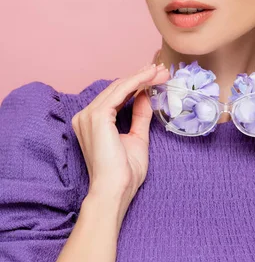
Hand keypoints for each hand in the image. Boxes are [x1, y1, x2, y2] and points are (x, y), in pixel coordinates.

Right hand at [71, 63, 169, 219]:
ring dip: (142, 77)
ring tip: (161, 71)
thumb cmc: (124, 173)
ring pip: (119, 87)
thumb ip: (139, 116)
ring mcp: (89, 115)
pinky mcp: (97, 116)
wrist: (115, 191)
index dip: (137, 84)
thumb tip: (145, 96)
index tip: (157, 77)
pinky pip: (120, 92)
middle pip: (117, 88)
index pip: (116, 96)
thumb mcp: (137, 138)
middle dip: (142, 77)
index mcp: (92, 122)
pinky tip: (151, 77)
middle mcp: (85, 116)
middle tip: (162, 70)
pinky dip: (137, 82)